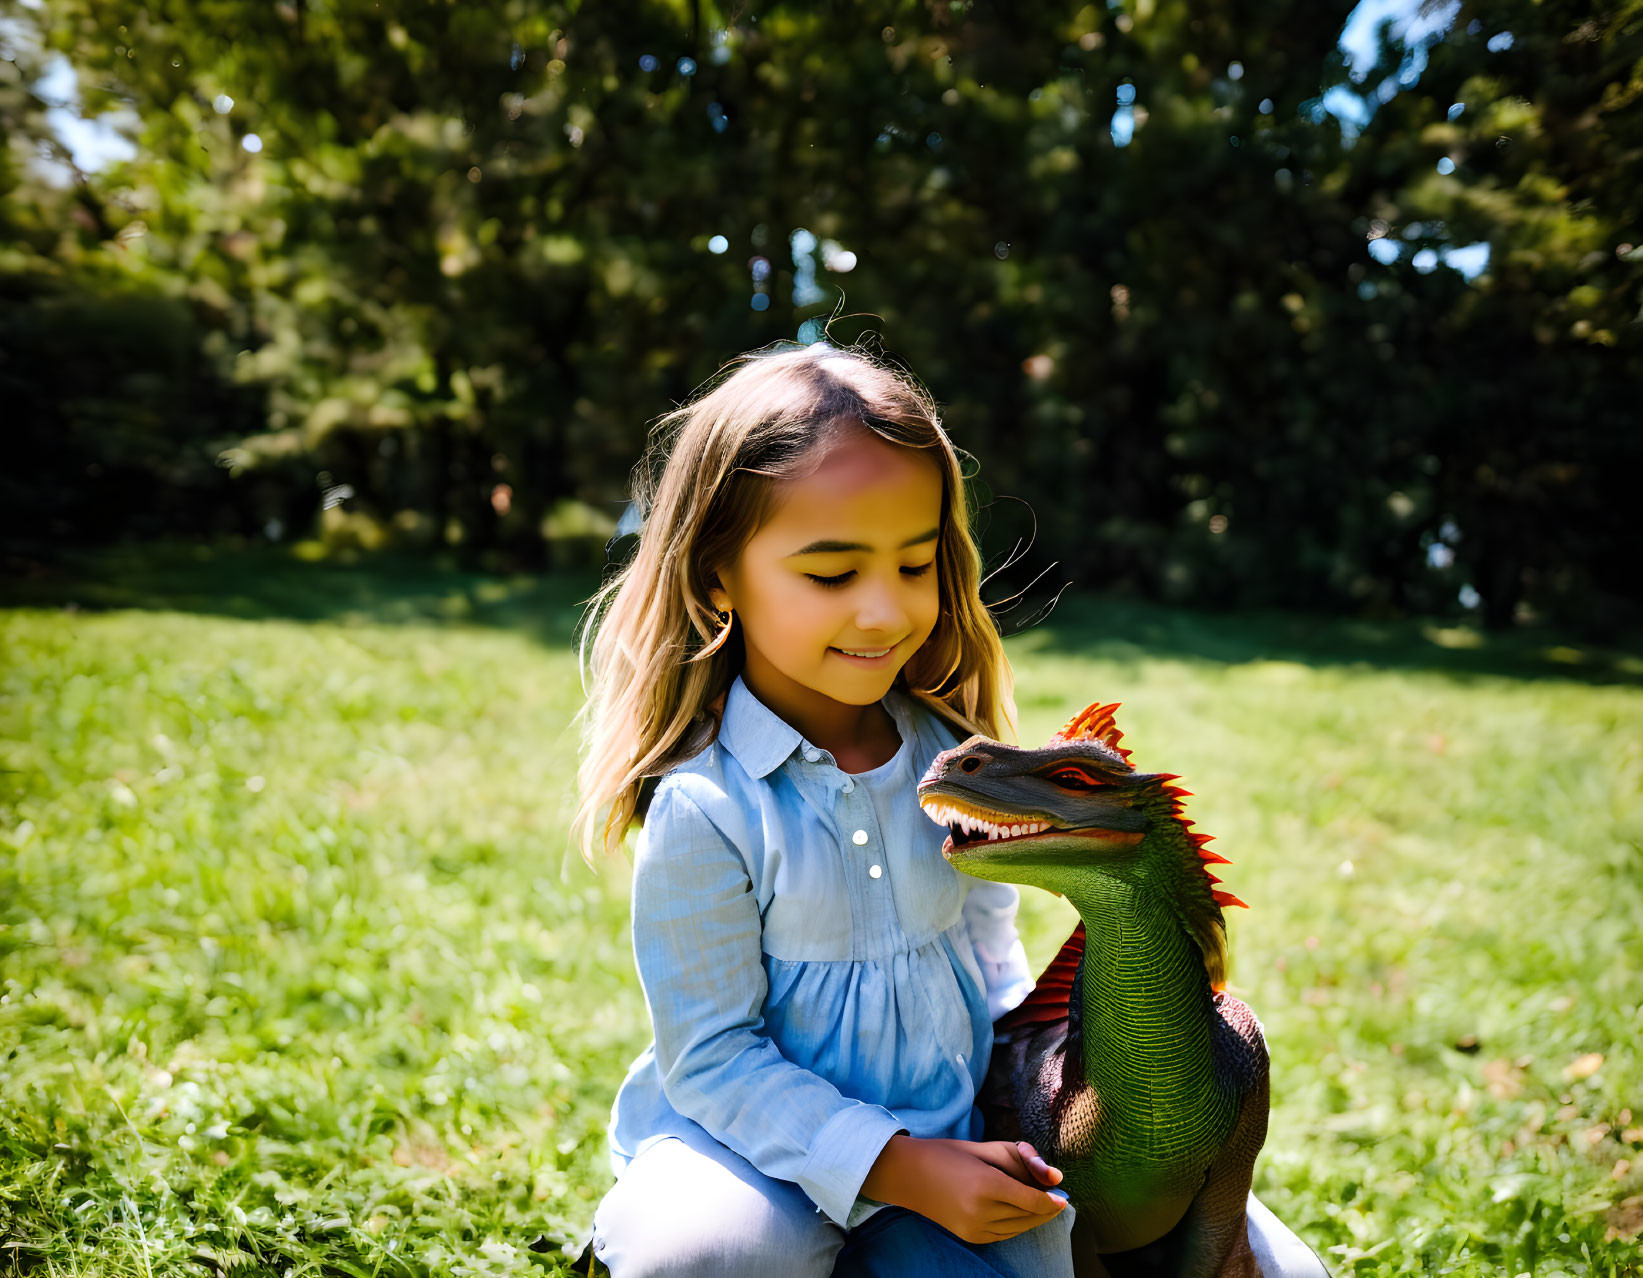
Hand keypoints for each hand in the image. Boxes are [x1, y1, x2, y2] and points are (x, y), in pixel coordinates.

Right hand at [861, 1135, 1066, 1244]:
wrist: (910, 1175)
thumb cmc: (950, 1154)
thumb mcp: (989, 1147)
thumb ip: (1025, 1160)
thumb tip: (1057, 1178)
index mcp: (986, 1184)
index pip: (1033, 1201)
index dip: (1053, 1201)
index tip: (1064, 1196)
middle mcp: (981, 1211)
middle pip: (1029, 1216)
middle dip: (1046, 1207)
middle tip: (1054, 1195)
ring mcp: (975, 1229)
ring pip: (1020, 1228)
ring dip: (1033, 1217)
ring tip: (1038, 1201)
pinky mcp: (972, 1237)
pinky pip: (1006, 1234)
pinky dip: (1018, 1225)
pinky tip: (1019, 1211)